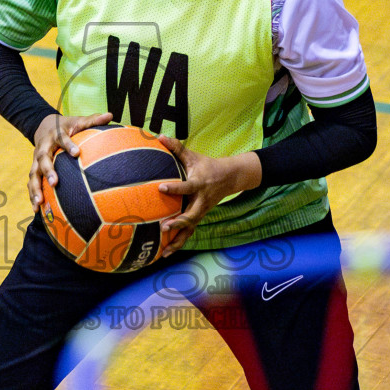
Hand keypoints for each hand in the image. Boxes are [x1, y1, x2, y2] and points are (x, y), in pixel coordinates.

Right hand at [28, 111, 114, 210]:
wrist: (45, 127)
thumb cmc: (67, 127)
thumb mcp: (78, 121)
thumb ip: (93, 120)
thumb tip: (111, 115)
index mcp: (55, 135)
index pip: (62, 139)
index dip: (68, 145)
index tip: (77, 153)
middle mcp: (43, 148)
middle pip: (43, 159)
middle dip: (48, 171)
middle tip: (55, 182)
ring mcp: (36, 160)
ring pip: (33, 174)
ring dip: (35, 188)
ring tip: (40, 202)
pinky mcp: (34, 170)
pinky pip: (32, 184)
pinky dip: (32, 196)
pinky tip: (36, 210)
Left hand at [156, 136, 261, 255]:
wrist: (230, 178)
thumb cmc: (207, 165)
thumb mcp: (194, 156)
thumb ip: (177, 148)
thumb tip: (159, 136)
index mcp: (199, 184)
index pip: (186, 187)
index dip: (174, 188)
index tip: (161, 187)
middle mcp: (201, 201)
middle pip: (191, 215)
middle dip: (178, 223)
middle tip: (164, 228)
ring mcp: (201, 212)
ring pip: (190, 229)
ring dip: (178, 241)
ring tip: (164, 252)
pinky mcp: (199, 217)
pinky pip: (188, 232)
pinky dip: (178, 243)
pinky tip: (166, 252)